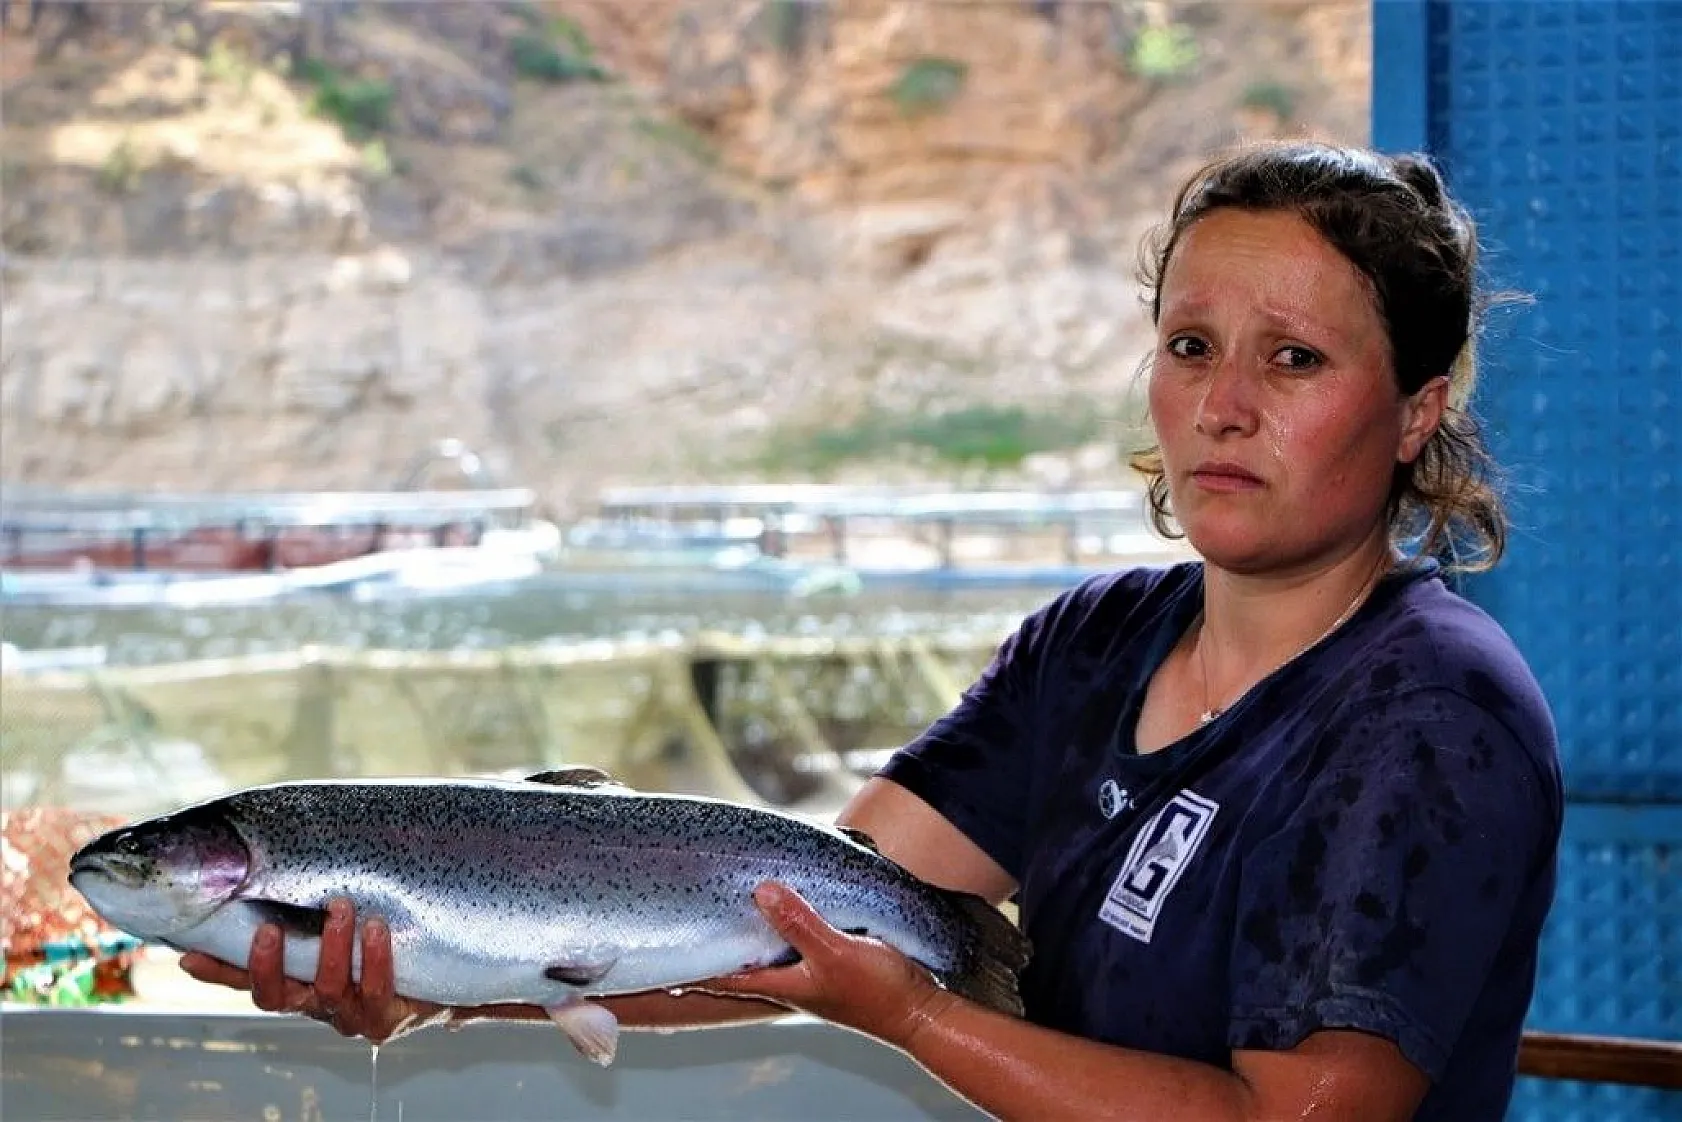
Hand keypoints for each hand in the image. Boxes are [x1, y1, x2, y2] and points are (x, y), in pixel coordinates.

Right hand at [178, 897, 448, 1043]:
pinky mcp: (384, 1018)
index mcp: (295, 979)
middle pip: (275, 996)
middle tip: (268, 929)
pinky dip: (374, 959)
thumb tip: (270, 851)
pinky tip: (376, 928)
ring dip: (330, 947)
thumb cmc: (383, 937)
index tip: (190, 955)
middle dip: (267, 965)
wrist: (440, 976)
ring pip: (328, 988)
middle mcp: (314, 1001)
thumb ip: (308, 899)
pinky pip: (375, 991)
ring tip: (340, 907)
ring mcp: (348, 1014)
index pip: (245, 978)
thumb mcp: (341, 917)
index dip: (218, 971)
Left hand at [699, 881, 959, 1049]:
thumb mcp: (834, 951)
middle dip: (714, 952)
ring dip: (747, 941)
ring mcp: (811, 975)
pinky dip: (780, 932)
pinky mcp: (832, 965)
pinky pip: (794, 946)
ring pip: (766, 956)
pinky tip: (784, 915)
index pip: (725, 977)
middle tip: (686, 933)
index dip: (694, 969)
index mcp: (783, 984)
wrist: (920, 1011)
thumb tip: (760, 892)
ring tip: (725, 917)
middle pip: (740, 967)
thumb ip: (798, 923)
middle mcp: (791, 982)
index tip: (660, 963)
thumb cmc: (878, 991)